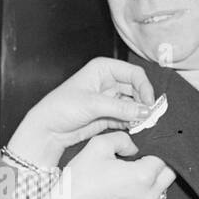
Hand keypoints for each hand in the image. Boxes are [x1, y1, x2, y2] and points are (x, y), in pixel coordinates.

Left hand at [7, 58, 156, 168]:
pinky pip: (127, 118)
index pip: (134, 74)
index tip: (150, 103)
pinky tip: (135, 128)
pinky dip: (133, 123)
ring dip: (140, 114)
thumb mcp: (93, 104)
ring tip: (143, 124)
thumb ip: (121, 108)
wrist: (47, 130)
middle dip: (144, 103)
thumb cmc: (61, 108)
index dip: (145, 87)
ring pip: (134, 105)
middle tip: (150, 117)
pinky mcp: (109, 116)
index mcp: (103, 69)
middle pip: (137, 89)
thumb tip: (146, 111)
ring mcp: (109, 100)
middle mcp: (108, 82)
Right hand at [26, 133, 174, 198]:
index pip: (163, 158)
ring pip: (160, 190)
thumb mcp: (99, 144)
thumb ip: (123, 138)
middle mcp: (149, 196)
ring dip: (150, 182)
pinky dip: (141, 195)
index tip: (138, 151)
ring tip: (128, 176)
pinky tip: (122, 190)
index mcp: (143, 176)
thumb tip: (134, 147)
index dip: (151, 151)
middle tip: (138, 162)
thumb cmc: (82, 177)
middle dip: (158, 166)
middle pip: (169, 175)